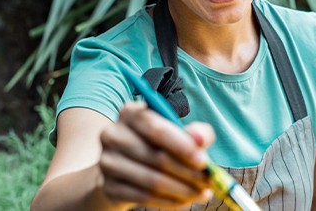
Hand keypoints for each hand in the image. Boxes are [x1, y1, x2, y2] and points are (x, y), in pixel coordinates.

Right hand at [98, 102, 215, 209]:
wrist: (125, 171)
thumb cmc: (156, 146)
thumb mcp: (176, 134)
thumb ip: (194, 133)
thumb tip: (201, 138)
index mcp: (130, 114)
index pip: (155, 128)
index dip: (181, 145)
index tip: (203, 161)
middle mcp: (113, 135)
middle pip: (155, 156)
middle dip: (187, 172)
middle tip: (208, 182)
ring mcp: (107, 161)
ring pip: (151, 180)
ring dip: (182, 190)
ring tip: (200, 193)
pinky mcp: (109, 186)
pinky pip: (144, 197)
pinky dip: (169, 202)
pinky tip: (184, 201)